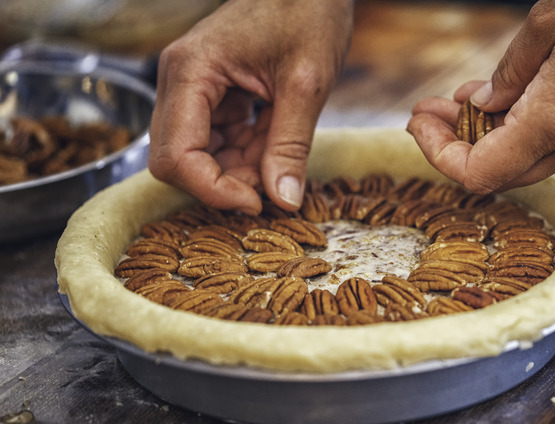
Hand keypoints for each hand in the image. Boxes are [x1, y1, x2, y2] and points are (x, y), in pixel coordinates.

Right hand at [148, 0, 352, 213]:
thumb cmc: (308, 13)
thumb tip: (284, 201)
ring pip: (200, 154)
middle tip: (273, 186)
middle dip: (225, 182)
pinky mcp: (215, 95)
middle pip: (179, 158)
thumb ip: (290, 145)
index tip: (256, 203)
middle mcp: (181, 81)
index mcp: (190, 71)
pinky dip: (247, 154)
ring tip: (281, 162)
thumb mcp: (306, 84)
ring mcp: (195, 88)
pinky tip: (276, 147)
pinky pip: (220, 140)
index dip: (212, 190)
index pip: (175, 155)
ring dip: (239, 170)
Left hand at [408, 0, 554, 193]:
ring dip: (481, 138)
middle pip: (495, 174)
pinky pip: (543, 148)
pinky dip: (511, 132)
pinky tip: (501, 99)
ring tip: (459, 99)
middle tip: (430, 110)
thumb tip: (482, 103)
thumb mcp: (548, 23)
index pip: (478, 172)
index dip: (438, 154)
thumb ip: (507, 73)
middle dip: (452, 145)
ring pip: (518, 163)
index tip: (418, 121)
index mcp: (553, 122)